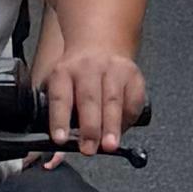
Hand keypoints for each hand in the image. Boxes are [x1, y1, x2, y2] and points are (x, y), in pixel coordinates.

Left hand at [41, 36, 148, 152]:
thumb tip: (59, 147)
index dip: (59, 119)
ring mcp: (113, 69)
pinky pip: (133, 100)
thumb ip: (59, 112)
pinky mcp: (133, 74)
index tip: (60, 139)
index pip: (60, 97)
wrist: (100, 42)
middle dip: (90, 127)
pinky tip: (123, 130)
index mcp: (64, 72)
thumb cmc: (77, 74)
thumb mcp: (60, 84)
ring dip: (111, 125)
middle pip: (89, 99)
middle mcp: (88, 68)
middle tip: (88, 149)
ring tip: (109, 146)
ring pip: (112, 100)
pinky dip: (128, 119)